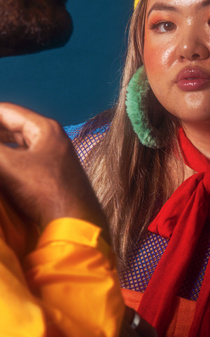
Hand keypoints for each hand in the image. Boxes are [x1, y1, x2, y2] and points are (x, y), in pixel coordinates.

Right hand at [0, 103, 107, 234]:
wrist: (75, 224)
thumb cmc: (46, 191)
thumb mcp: (8, 165)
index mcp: (45, 129)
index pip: (5, 111)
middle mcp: (53, 139)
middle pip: (12, 127)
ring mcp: (56, 158)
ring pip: (18, 145)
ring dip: (1, 146)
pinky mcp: (54, 176)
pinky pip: (25, 160)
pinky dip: (9, 161)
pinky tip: (1, 170)